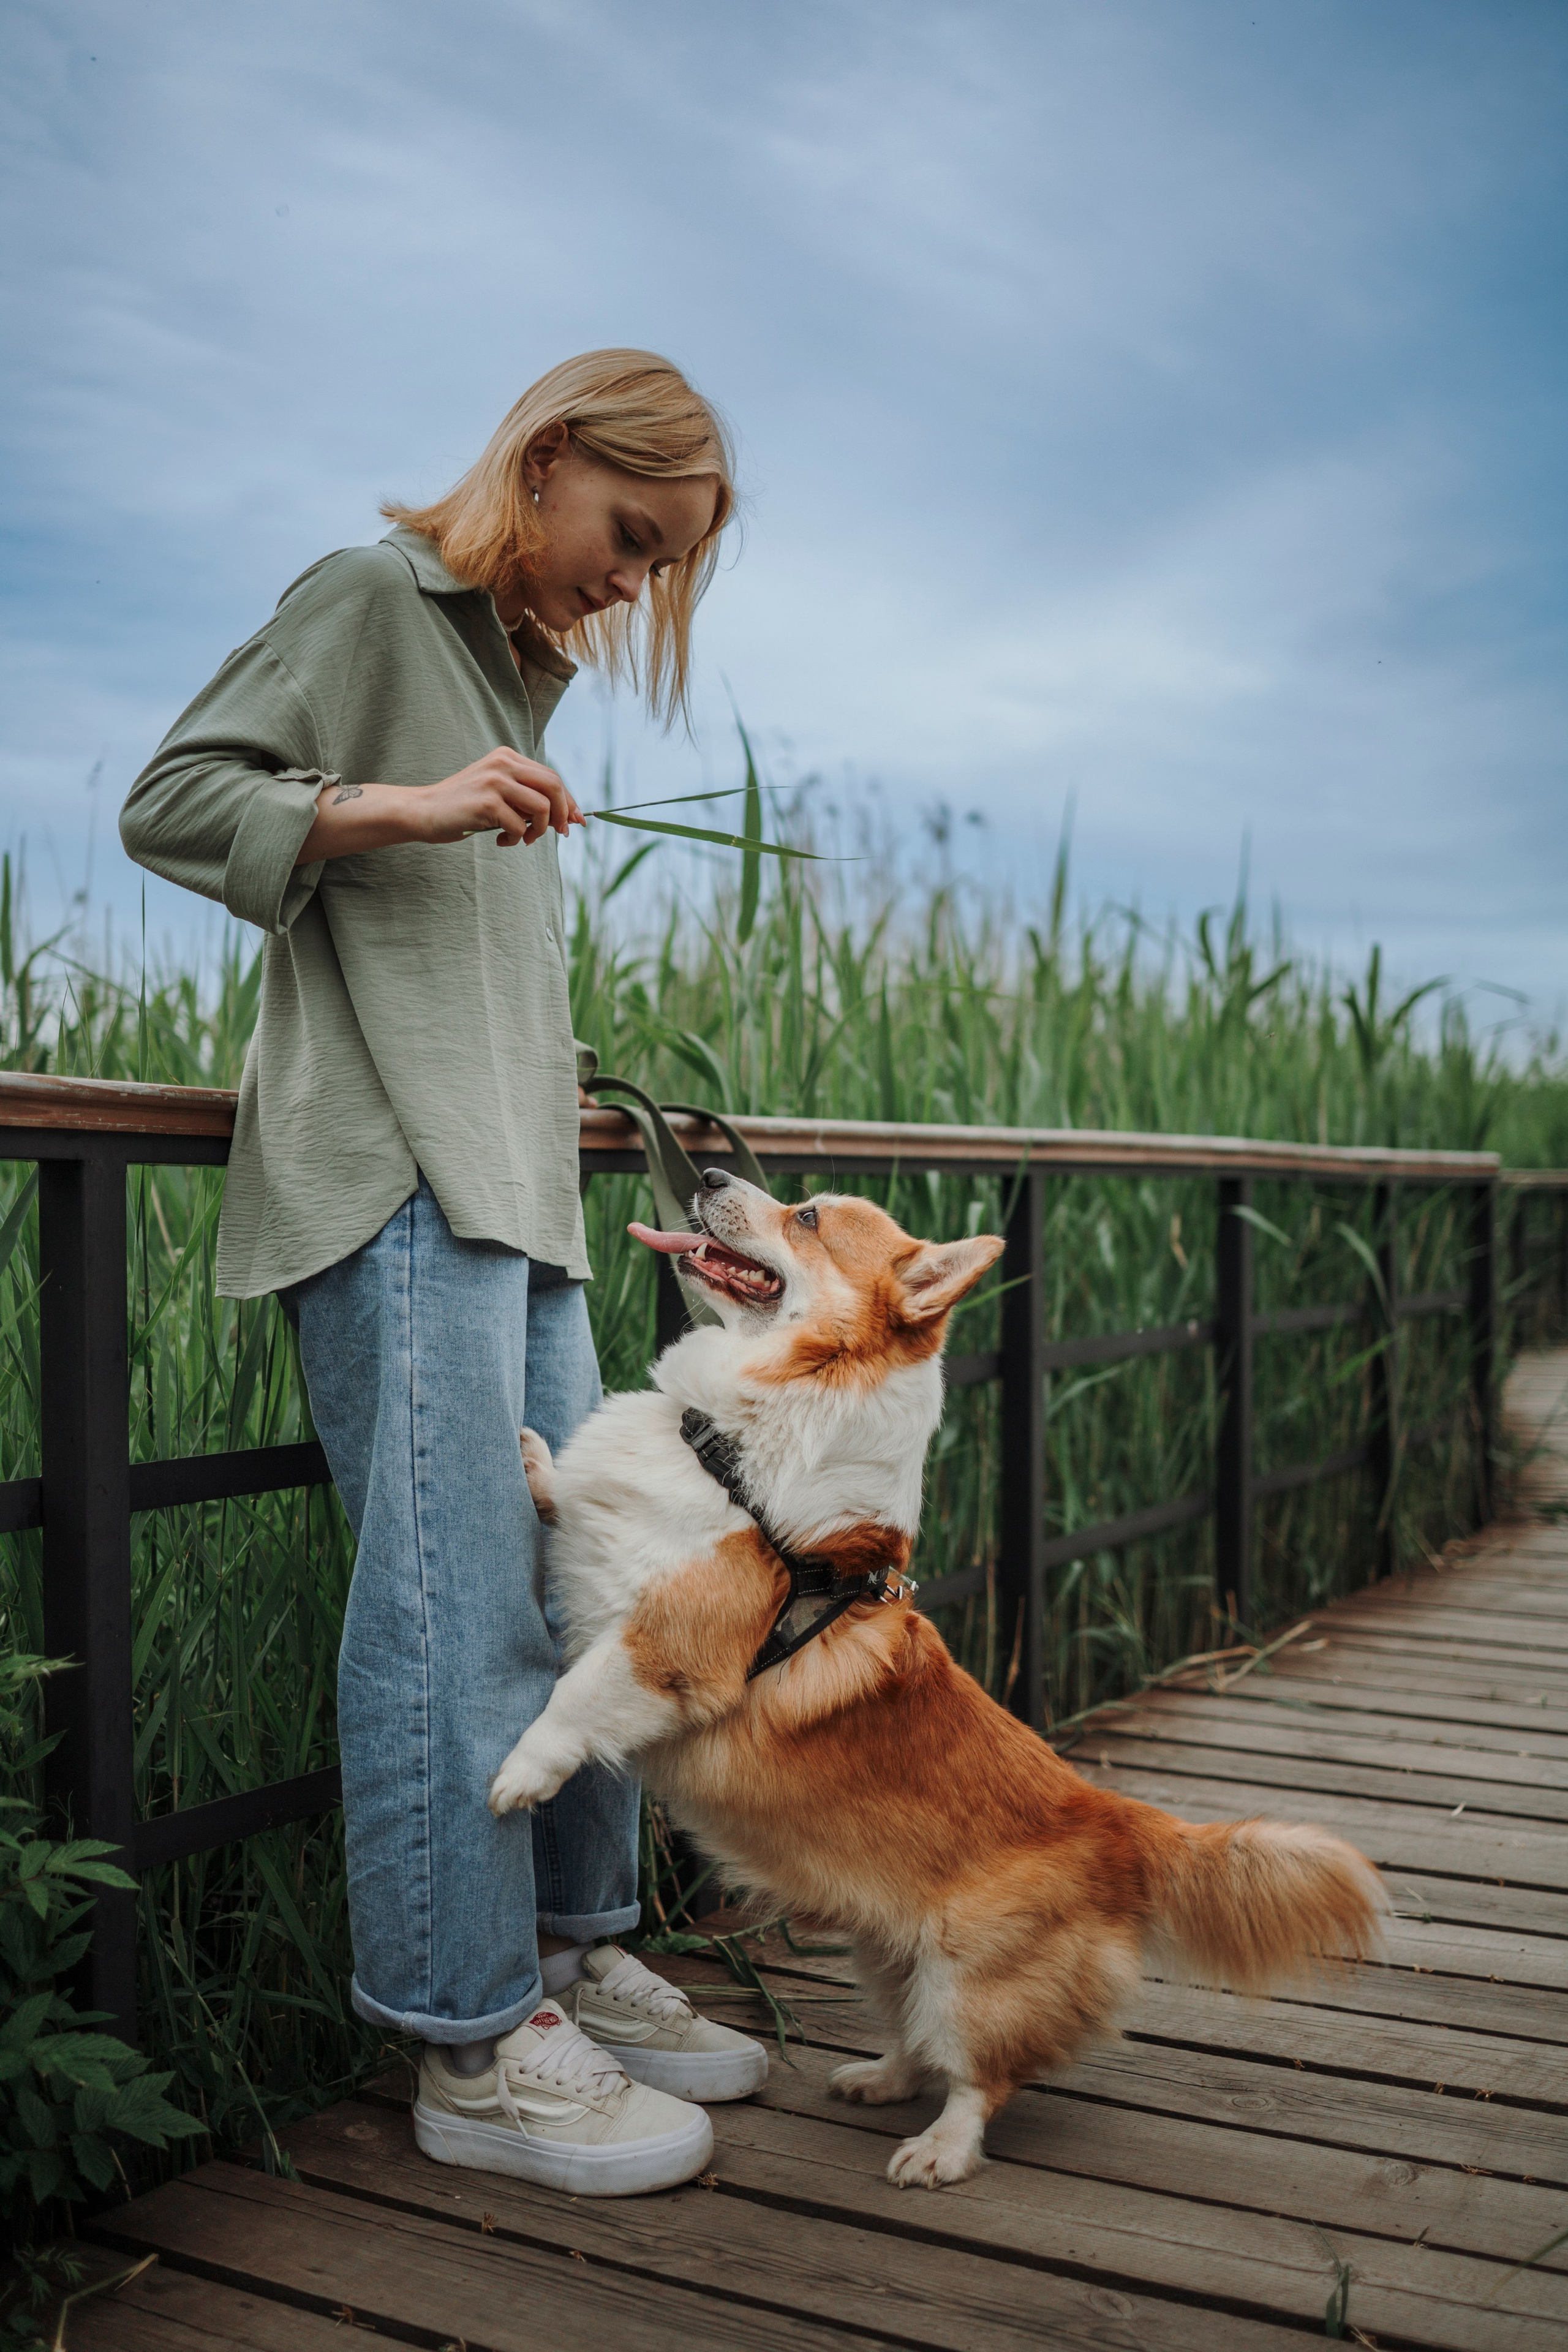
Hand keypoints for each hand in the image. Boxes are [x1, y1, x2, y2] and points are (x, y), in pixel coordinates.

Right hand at [415, 749, 584, 847]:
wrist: (424, 811)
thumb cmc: (463, 808)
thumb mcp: (498, 794)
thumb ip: (524, 798)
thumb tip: (565, 816)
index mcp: (507, 757)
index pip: (551, 777)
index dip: (569, 801)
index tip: (577, 821)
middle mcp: (503, 764)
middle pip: (554, 786)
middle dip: (563, 814)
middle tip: (559, 834)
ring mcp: (495, 781)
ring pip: (542, 807)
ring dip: (539, 831)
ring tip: (523, 839)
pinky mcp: (487, 801)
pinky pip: (519, 826)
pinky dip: (515, 839)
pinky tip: (499, 840)